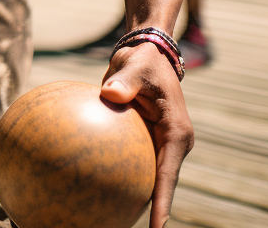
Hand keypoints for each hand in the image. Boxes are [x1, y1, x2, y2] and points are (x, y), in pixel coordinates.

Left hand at [101, 42, 193, 227]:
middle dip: (152, 210)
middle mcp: (170, 143)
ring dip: (133, 195)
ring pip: (146, 175)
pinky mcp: (142, 139)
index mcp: (176, 133)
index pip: (168, 175)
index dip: (163, 203)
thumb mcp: (135, 66)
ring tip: (111, 217)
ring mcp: (157, 143)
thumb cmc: (142, 60)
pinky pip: (130, 160)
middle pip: (160, 184)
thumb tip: (109, 94)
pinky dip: (116, 171)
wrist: (144, 54)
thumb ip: (124, 81)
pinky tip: (91, 182)